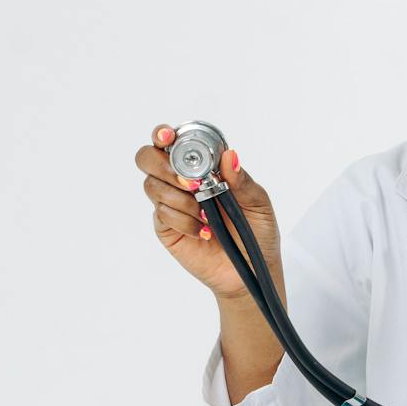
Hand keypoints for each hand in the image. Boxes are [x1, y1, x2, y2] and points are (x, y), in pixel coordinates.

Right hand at [136, 123, 283, 302]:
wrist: (251, 271)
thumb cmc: (256, 233)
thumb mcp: (258, 204)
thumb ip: (242, 181)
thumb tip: (229, 156)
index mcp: (203, 167)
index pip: (173, 141)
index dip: (163, 134)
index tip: (168, 137)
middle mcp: (181, 181)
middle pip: (148, 158)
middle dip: (164, 166)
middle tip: (192, 184)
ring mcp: (171, 204)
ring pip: (152, 186)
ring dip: (181, 199)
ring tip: (208, 216)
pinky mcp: (166, 228)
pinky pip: (161, 214)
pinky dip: (183, 221)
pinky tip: (204, 231)